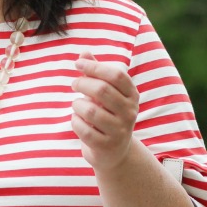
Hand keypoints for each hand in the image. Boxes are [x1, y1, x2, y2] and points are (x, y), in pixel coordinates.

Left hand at [71, 53, 138, 171]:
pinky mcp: (106, 146)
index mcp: (132, 96)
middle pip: (102, 90)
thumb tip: (84, 53)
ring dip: (77, 105)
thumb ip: (96, 74)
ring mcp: (119, 131)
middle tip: (74, 84)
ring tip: (77, 106)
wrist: (113, 152)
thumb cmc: (107, 115)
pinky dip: (75, 122)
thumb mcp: (106, 95)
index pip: (116, 75)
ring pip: (90, 110)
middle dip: (82, 84)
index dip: (95, 67)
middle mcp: (129, 113)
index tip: (78, 64)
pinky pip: (84, 129)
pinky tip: (77, 121)